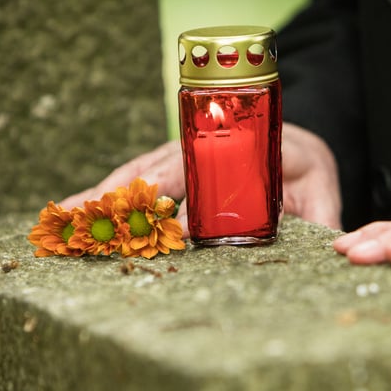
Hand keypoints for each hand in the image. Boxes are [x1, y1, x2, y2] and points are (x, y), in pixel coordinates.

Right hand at [59, 123, 342, 233]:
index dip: (175, 194)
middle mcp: (211, 142)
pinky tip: (80, 211)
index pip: (205, 166)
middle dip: (123, 193)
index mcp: (252, 146)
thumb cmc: (310, 175)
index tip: (154, 225)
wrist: (300, 146)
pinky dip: (109, 193)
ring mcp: (188, 151)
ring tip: (68, 218)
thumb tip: (303, 248)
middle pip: (161, 164)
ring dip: (106, 194)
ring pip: (142, 169)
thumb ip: (313, 221)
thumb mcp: (321, 196)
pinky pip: (138, 175)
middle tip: (86, 220)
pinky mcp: (174, 164)